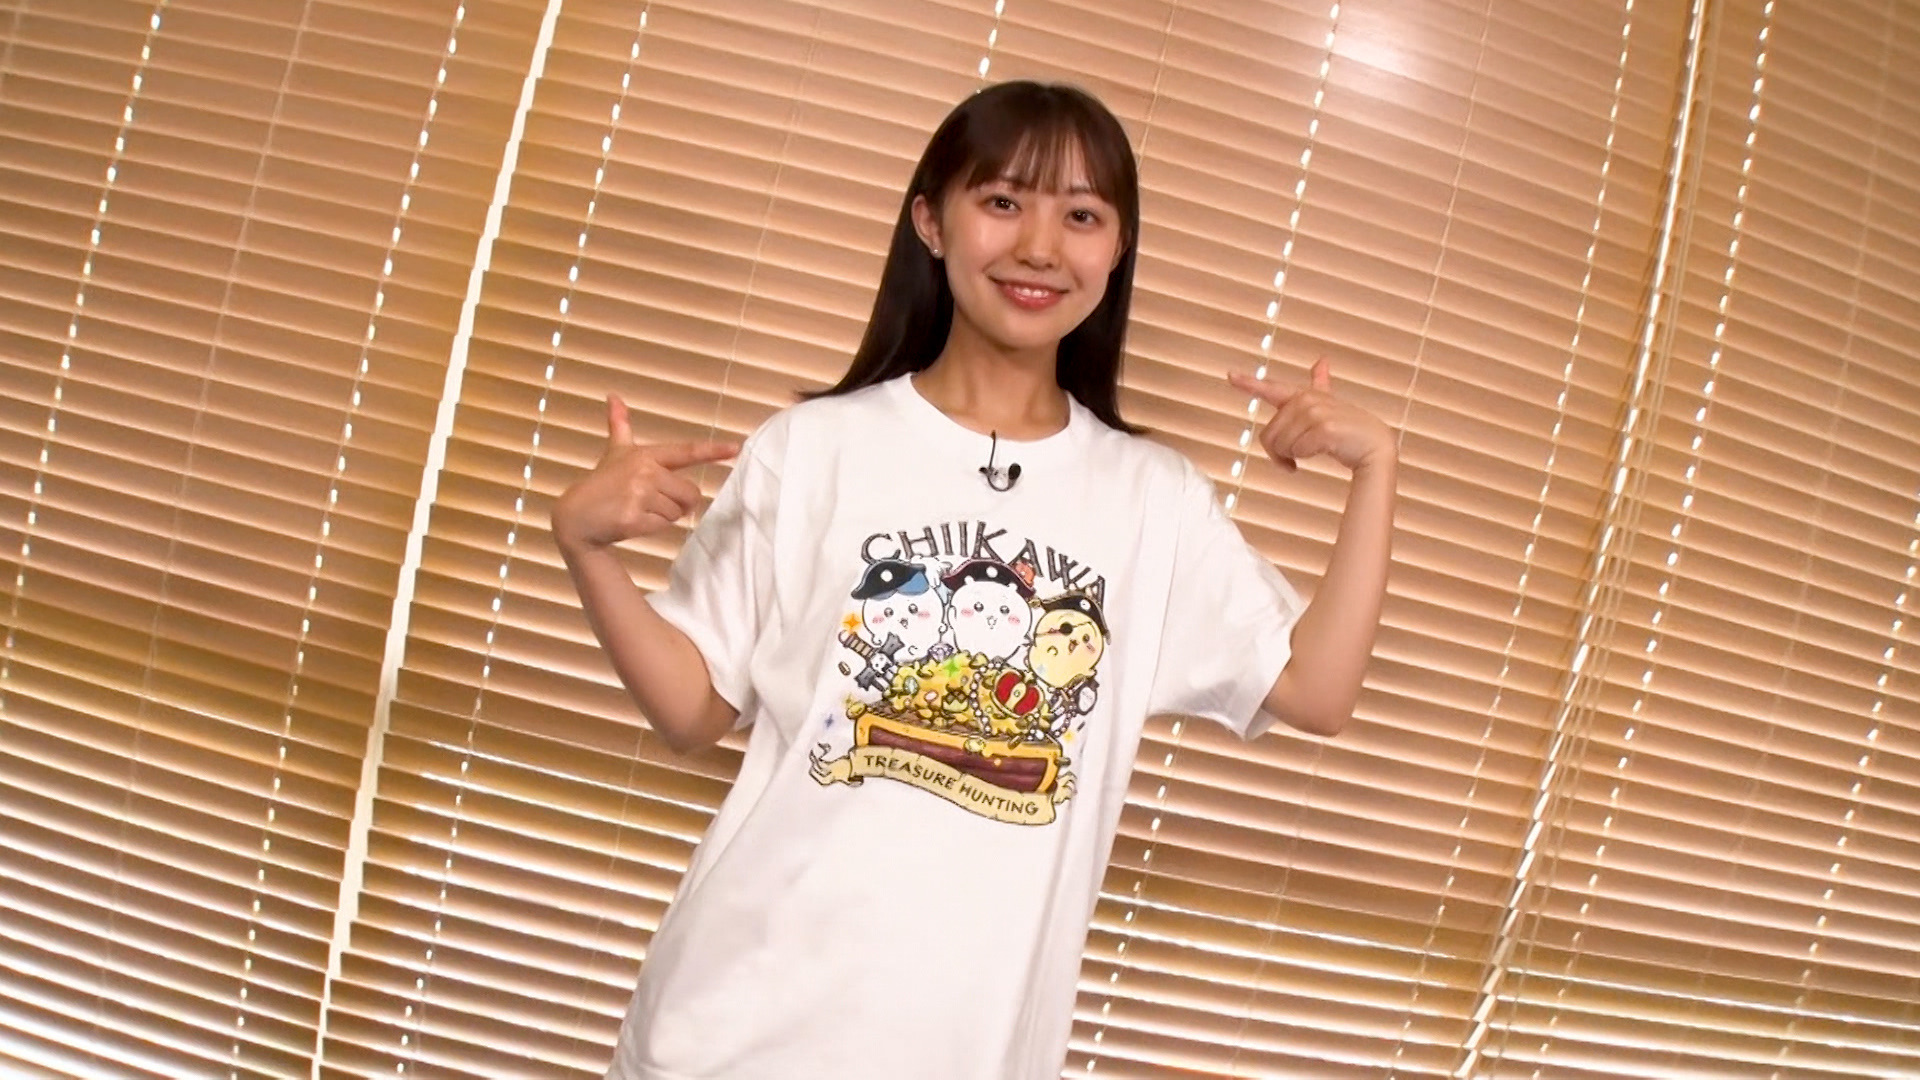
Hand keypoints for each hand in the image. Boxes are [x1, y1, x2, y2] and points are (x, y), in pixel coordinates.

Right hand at [550, 394, 739, 555]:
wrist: (576, 516)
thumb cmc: (602, 483)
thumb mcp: (614, 452)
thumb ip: (619, 425)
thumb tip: (613, 395)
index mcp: (646, 455)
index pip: (686, 452)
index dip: (713, 451)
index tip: (736, 449)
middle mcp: (645, 472)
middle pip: (690, 493)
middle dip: (679, 503)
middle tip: (652, 502)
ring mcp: (640, 495)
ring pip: (677, 513)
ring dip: (663, 517)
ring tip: (638, 509)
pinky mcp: (635, 518)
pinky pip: (663, 526)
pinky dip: (652, 528)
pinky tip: (632, 522)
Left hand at [1228, 358, 1394, 474]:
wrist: (1374, 445)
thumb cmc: (1347, 430)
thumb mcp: (1330, 406)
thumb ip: (1320, 385)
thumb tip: (1322, 360)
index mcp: (1304, 396)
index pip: (1272, 388)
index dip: (1249, 383)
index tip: (1230, 375)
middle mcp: (1307, 400)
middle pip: (1269, 434)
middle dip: (1278, 453)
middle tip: (1293, 459)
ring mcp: (1316, 412)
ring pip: (1281, 445)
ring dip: (1291, 458)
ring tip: (1309, 454)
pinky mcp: (1324, 429)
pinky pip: (1296, 452)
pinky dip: (1302, 461)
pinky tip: (1318, 456)